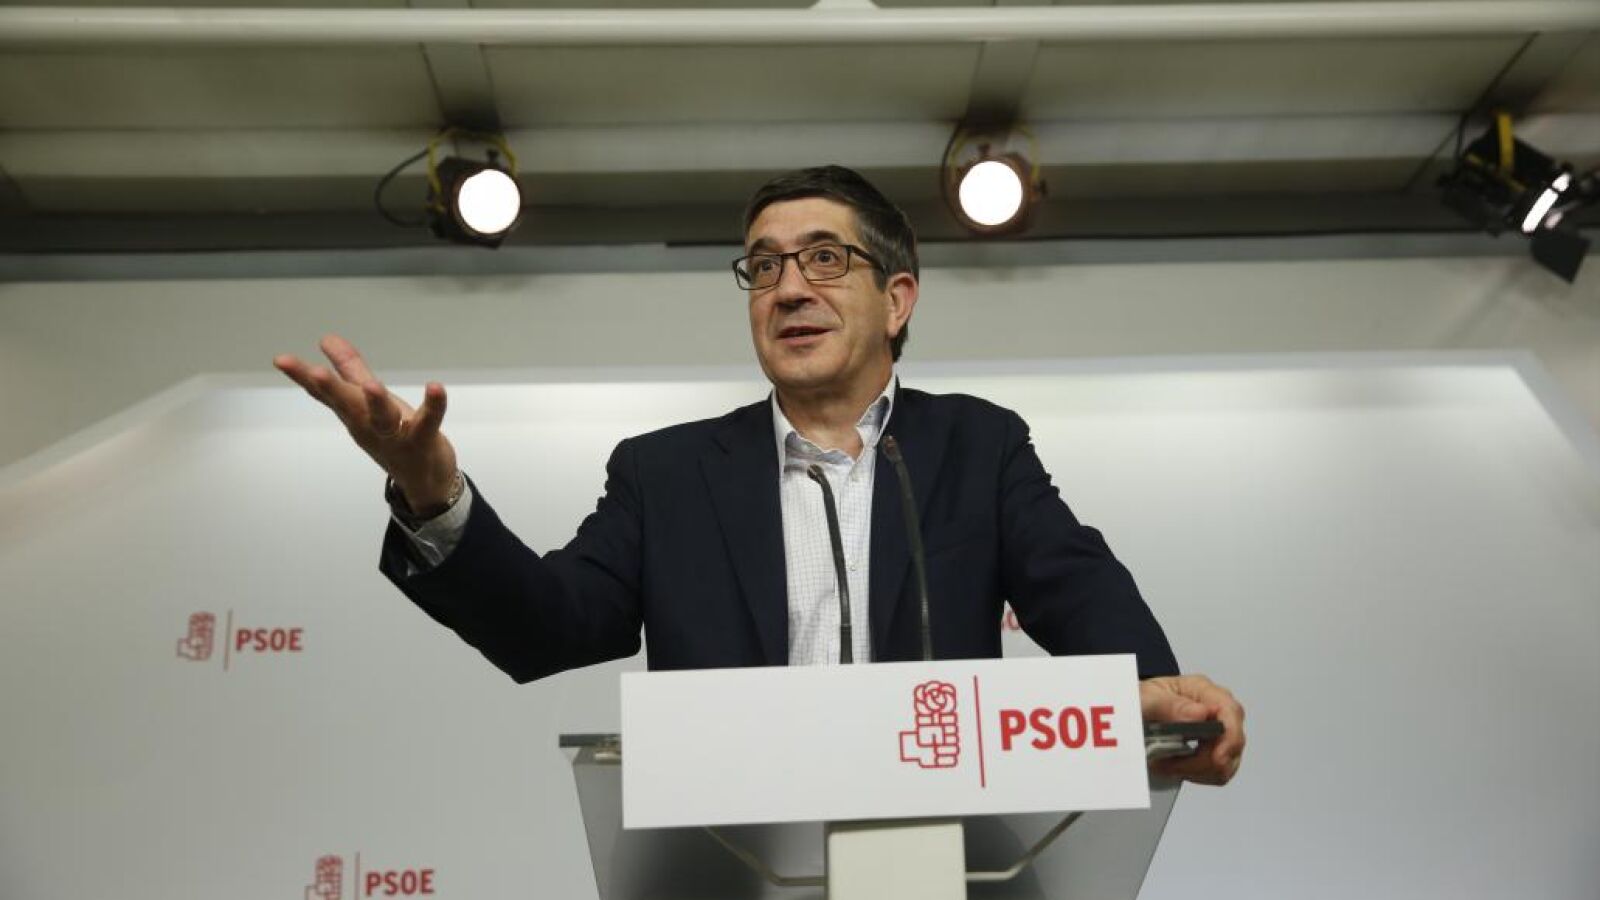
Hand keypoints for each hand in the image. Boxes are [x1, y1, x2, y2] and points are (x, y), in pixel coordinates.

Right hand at [273, 334, 458, 511]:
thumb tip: (326, 338)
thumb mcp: (367, 401)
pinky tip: (435, 387)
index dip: (302, 377)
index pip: (324, 394)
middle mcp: (369, 426)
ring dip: (376, 401)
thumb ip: (349, 369)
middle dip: (331, 389)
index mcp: (353, 414)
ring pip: (383, 418)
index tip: (281, 359)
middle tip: (315, 372)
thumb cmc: (393, 435)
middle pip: (348, 406)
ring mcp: (395, 436)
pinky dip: (434, 406)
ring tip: (370, 385)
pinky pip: (428, 423)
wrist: (425, 481)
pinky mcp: (424, 441)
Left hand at [1140, 673, 1244, 785]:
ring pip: (1226, 763)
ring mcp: (1219, 733)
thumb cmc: (1143, 700)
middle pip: (1232, 743)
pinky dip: (1196, 775)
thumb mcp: (1147, 697)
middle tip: (1170, 763)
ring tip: (1168, 763)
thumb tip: (1200, 714)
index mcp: (1203, 691)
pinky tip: (1177, 767)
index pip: (1231, 712)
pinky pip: (1217, 773)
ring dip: (1195, 770)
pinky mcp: (1214, 752)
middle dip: (1202, 761)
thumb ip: (1171, 705)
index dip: (1229, 738)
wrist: (1137, 712)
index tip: (1216, 758)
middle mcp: (1216, 711)